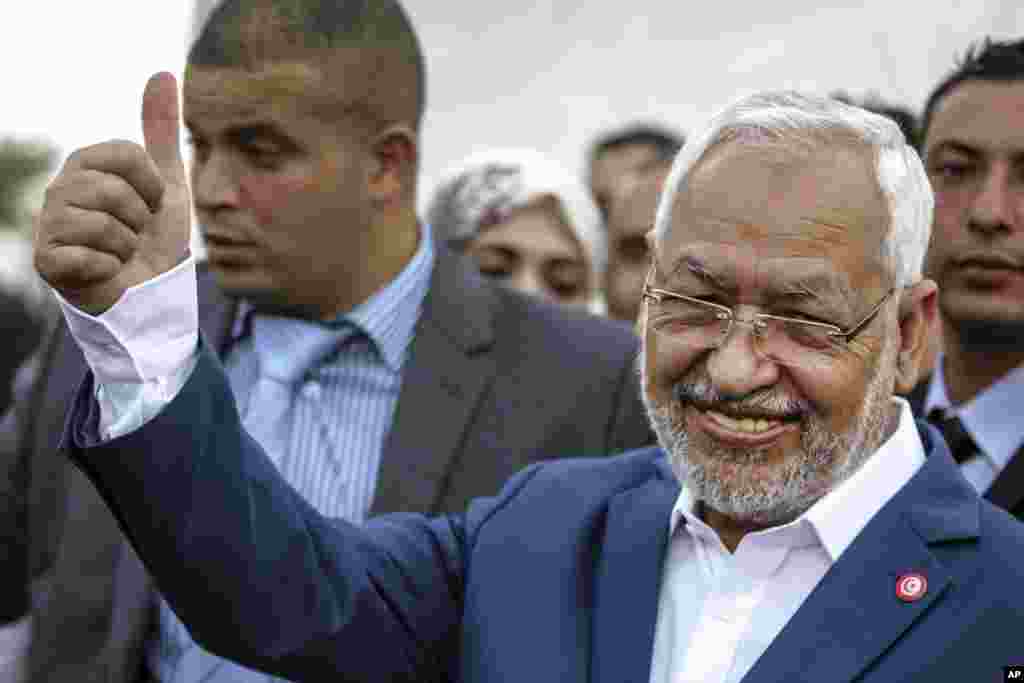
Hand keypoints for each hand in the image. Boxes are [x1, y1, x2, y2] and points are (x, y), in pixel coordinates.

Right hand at [34, 71, 190, 314]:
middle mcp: (59, 189)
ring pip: (104, 225)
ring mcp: (48, 224)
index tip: (151, 204)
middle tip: (134, 232)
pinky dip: (110, 268)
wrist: (148, 292)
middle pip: (115, 190)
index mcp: (85, 165)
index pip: (127, 154)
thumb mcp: (166, 182)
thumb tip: (162, 72)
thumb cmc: (152, 236)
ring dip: (127, 245)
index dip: (152, 185)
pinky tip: (105, 270)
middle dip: (140, 219)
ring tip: (120, 251)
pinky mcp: (46, 261)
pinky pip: (90, 257)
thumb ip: (161, 131)